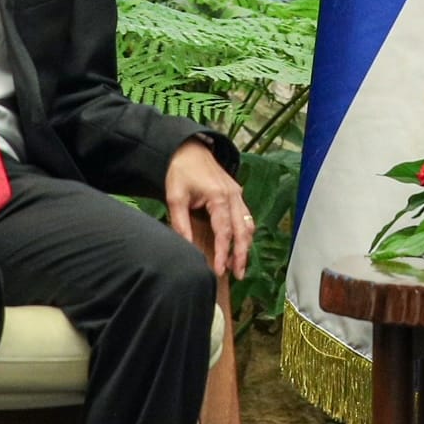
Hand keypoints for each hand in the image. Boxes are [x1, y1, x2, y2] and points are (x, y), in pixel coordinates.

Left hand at [165, 139, 254, 280]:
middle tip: (239, 275)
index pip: (225, 232)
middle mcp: (233, 196)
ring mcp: (237, 194)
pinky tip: (240, 245)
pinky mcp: (236, 193)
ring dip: (246, 245)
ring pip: (248, 224)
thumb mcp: (175, 197)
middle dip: (242, 254)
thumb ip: (180, 223)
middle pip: (243, 231)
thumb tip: (185, 248)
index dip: (224, 253)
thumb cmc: (181, 171)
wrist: (189, 148)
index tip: (220, 270)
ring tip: (240, 265)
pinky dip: (245, 233)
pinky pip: (246, 216)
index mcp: (219, 197)